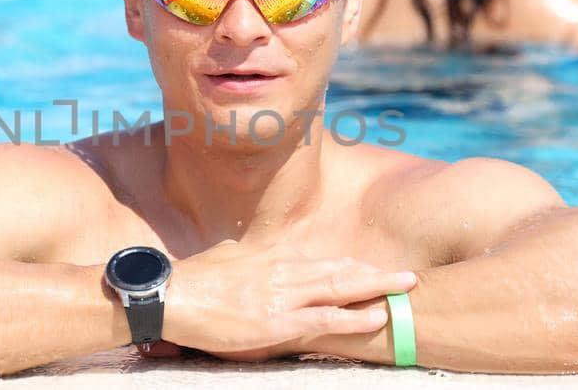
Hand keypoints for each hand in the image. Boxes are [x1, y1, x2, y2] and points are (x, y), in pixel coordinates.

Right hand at [162, 240, 416, 353]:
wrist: (169, 296)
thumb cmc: (191, 282)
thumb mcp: (223, 261)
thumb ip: (242, 260)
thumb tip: (242, 257)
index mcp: (271, 259)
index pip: (320, 260)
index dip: (350, 265)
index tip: (372, 267)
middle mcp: (283, 272)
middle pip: (340, 269)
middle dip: (376, 273)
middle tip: (407, 275)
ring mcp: (283, 296)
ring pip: (340, 288)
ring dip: (376, 288)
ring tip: (406, 289)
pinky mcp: (277, 321)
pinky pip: (325, 318)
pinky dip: (354, 317)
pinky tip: (377, 316)